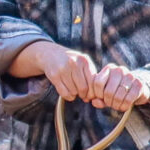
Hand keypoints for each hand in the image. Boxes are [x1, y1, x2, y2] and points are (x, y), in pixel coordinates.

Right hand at [19, 43, 148, 110]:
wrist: (45, 53)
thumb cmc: (67, 63)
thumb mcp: (81, 66)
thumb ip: (90, 78)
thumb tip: (105, 94)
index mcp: (85, 62)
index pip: (97, 82)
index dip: (99, 92)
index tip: (99, 96)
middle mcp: (78, 62)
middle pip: (88, 89)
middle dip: (88, 94)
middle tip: (84, 95)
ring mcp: (66, 67)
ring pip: (77, 92)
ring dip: (76, 94)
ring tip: (72, 89)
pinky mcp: (56, 73)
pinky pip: (66, 92)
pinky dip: (66, 94)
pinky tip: (64, 89)